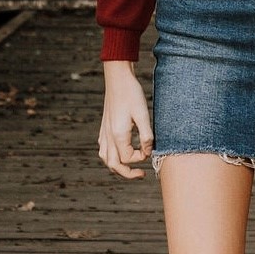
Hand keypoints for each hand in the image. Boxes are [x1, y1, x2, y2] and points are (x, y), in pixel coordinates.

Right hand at [99, 62, 152, 178]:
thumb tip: (148, 151)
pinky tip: (122, 152)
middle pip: (113, 165)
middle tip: (141, 174)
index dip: (140, 158)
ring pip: (106, 159)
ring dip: (118, 166)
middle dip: (127, 173)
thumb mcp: (143, 114)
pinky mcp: (104, 128)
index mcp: (118, 134)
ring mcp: (104, 132)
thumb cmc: (132, 94)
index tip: (150, 149)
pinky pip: (104, 149)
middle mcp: (108, 136)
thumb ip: (146, 135)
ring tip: (132, 166)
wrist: (117, 78)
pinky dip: (112, 156)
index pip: (127, 158)